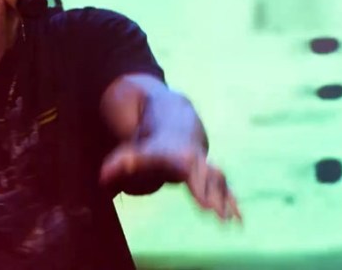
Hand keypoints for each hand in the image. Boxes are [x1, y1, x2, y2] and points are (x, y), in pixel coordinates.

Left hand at [99, 134, 241, 222]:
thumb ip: (118, 165)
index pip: (188, 171)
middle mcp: (196, 161)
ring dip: (227, 201)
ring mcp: (206, 166)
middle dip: (213, 195)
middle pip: (208, 178)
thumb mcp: (132, 150)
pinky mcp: (211, 174)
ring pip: (220, 183)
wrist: (174, 119)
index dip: (195, 184)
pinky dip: (233, 203)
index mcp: (179, 156)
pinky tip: (239, 221)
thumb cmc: (151, 142)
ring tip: (231, 222)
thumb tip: (102, 180)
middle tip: (217, 214)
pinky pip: (225, 189)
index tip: (201, 200)